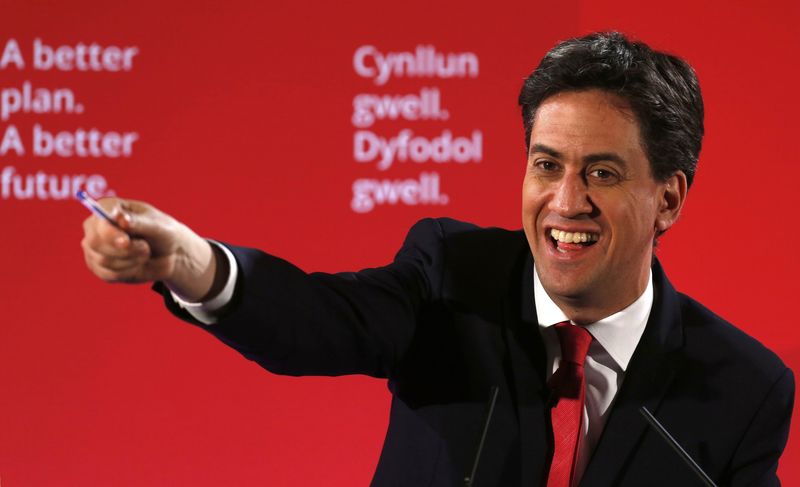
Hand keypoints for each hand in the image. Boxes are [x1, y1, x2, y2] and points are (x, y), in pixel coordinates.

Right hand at [81, 198, 218, 300]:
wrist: (170, 255)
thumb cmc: (163, 233)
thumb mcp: (158, 226)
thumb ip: (140, 222)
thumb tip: (122, 220)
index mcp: (109, 207)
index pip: (98, 216)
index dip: (109, 231)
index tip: (126, 241)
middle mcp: (96, 226)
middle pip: (94, 241)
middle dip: (125, 250)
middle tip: (145, 248)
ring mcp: (94, 247)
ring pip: (103, 260)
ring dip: (132, 260)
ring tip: (145, 253)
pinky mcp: (99, 267)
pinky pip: (108, 274)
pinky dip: (129, 272)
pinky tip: (138, 264)